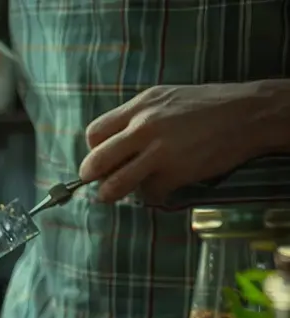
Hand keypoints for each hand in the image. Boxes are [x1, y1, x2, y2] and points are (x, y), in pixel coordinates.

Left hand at [79, 83, 267, 203]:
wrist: (249, 114)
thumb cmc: (207, 106)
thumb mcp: (166, 99)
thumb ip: (137, 117)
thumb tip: (115, 142)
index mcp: (139, 106)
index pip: (94, 133)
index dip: (93, 149)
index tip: (102, 157)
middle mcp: (143, 128)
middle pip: (96, 162)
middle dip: (91, 176)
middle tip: (96, 182)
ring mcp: (159, 152)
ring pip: (114, 185)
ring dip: (111, 194)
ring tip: (115, 194)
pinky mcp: (176, 173)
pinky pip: (149, 194)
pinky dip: (152, 196)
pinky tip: (160, 190)